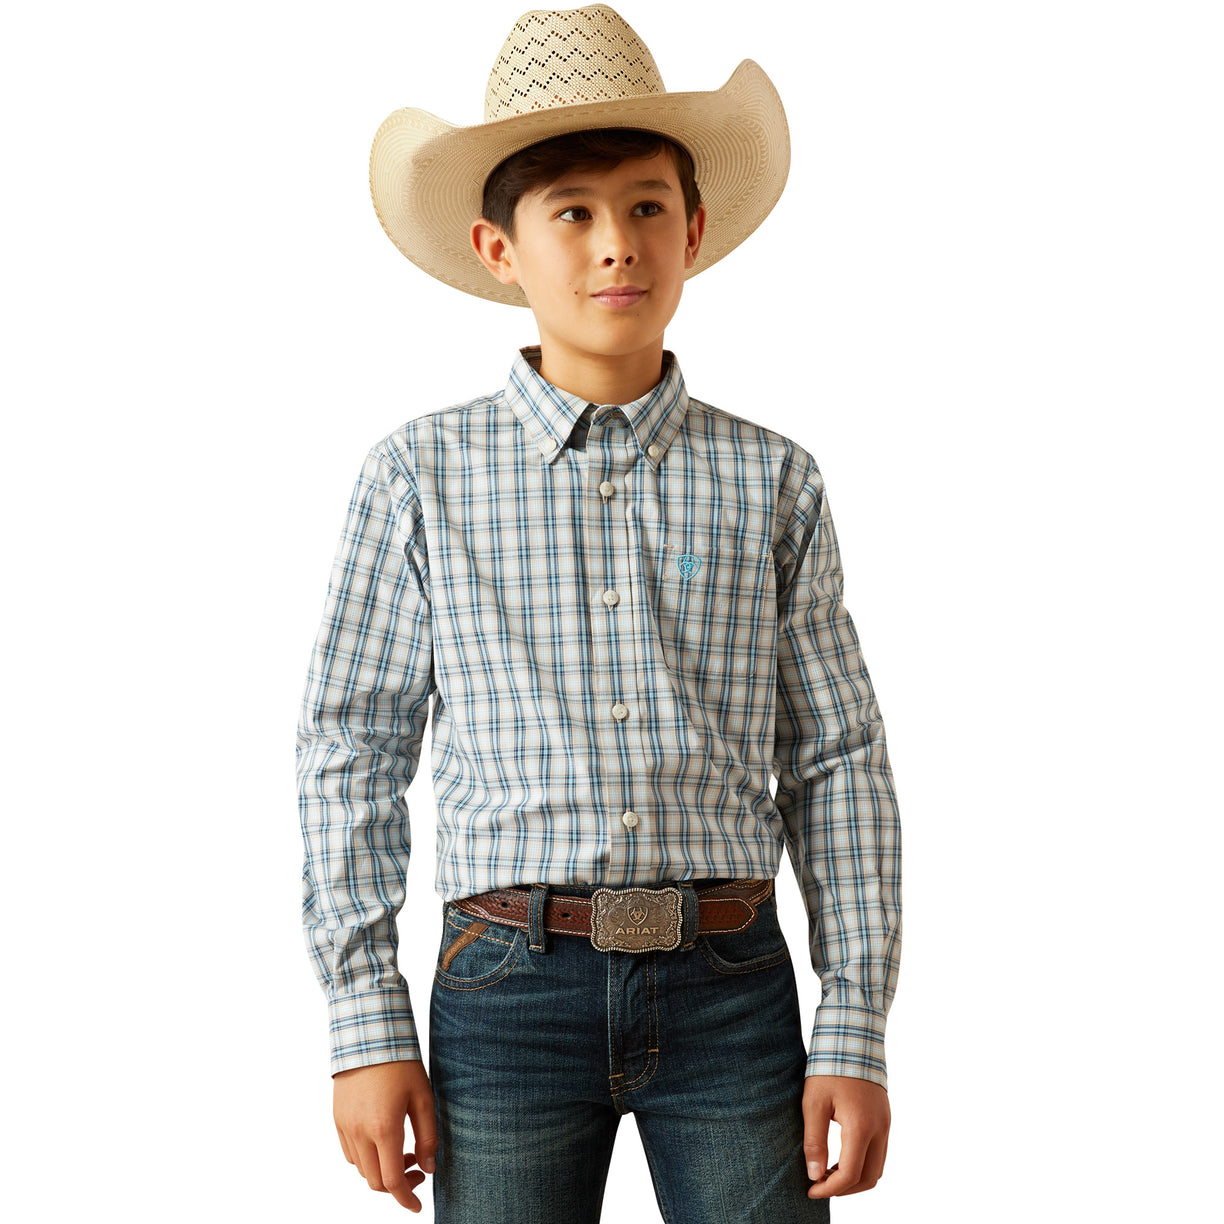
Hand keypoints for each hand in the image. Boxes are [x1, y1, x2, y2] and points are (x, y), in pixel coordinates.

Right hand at [333, 1059, 437, 1211]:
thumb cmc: (401, 1062)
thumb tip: (429, 1168)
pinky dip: (366, 1159)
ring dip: (381, 1171)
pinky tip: (382, 1142)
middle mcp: (359, 1132)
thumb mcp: (424, 1097)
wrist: (369, 1034)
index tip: (417, 1205)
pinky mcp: (337, 1118)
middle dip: (397, 1186)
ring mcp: (345, 1126)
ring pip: (361, 1169)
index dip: (406, 1198)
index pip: (392, 1181)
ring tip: (403, 1151)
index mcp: (384, 1128)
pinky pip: (350, 1153)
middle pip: (374, 1181)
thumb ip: (427, 1136)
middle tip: (417, 1169)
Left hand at [802, 1073, 889, 1198]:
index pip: (850, 1174)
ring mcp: (885, 1124)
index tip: (811, 1190)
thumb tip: (814, 1175)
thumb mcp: (814, 1102)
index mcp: (861, 1127)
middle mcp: (880, 1129)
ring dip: (854, 1178)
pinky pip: (879, 1153)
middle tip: (819, 1185)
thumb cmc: (829, 1067)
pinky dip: (862, 1164)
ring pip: (877, 1168)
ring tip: (827, 1173)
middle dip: (844, 1189)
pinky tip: (840, 1157)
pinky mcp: (885, 1118)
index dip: (829, 1188)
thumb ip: (814, 1140)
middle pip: (869, 1178)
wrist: (852, 1037)